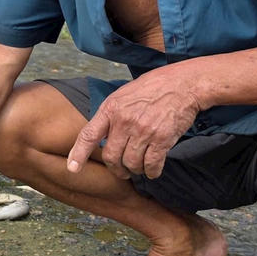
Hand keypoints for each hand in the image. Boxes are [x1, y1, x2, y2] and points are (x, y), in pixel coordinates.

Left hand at [66, 68, 200, 178]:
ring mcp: (143, 130)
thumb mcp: (124, 94)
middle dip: (116, 169)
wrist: (183, 83)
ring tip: (140, 168)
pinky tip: (153, 170)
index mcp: (111, 108)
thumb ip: (111, 114)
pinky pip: (152, 164)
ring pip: (132, 163)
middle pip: (112, 157)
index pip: (89, 134)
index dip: (79, 154)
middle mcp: (124, 120)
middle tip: (123, 171)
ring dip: (136, 170)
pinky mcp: (162, 138)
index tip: (73, 168)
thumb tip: (102, 135)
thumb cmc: (153, 88)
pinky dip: (152, 172)